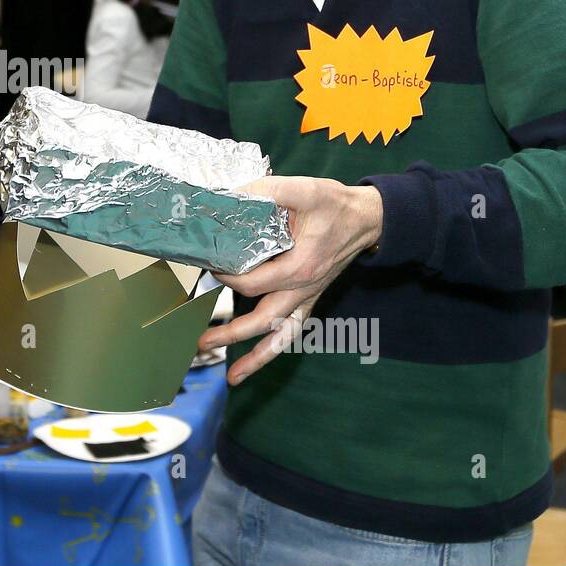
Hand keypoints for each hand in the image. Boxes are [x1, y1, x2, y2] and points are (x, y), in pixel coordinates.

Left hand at [201, 176, 382, 383]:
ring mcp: (307, 298)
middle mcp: (304, 289)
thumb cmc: (335, 204)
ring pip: (281, 337)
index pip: (254, 283)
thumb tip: (229, 197)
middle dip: (231, 334)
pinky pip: (291, 332)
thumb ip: (266, 192)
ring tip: (232, 376)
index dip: (226, 279)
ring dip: (256, 358)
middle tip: (200, 342)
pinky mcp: (308, 299)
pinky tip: (255, 363)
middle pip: (262, 321)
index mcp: (300, 267)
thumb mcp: (303, 189)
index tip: (207, 267)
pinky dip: (274, 349)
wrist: (366, 218)